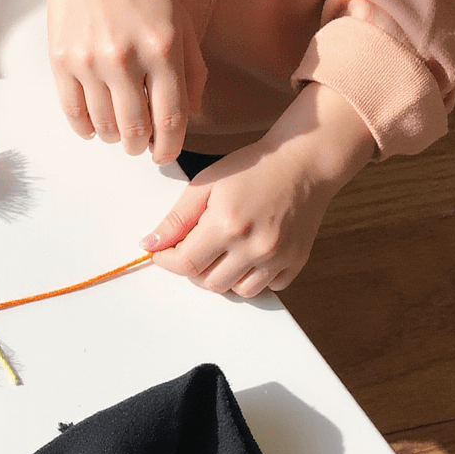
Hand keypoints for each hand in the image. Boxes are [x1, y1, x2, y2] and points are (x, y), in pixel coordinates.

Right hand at [24, 0, 205, 164]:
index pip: (171, 118)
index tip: (164, 154)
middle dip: (140, 145)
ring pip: (105, 128)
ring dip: (114, 136)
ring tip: (118, 123)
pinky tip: (95, 122)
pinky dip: (87, 128)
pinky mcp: (63, 62)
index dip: (169, 147)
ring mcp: (90, 60)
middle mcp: (126, 57)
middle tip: (140, 140)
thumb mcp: (180, 20)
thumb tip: (191, 118)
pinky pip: (76, 116)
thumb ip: (193, 71)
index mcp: (163, 47)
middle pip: (135, 131)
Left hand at [141, 83, 375, 294]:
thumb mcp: (207, 183)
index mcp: (227, 224)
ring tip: (227, 249)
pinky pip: (265, 288)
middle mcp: (254, 246)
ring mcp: (277, 258)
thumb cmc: (252, 167)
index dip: (168, 261)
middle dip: (196, 268)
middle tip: (200, 245)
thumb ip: (177, 218)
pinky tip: (253, 251)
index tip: (164, 253)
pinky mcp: (295, 263)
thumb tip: (150, 244)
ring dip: (225, 276)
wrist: (305, 162)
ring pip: (236, 291)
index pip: (186, 264)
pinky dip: (254, 276)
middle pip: (209, 283)